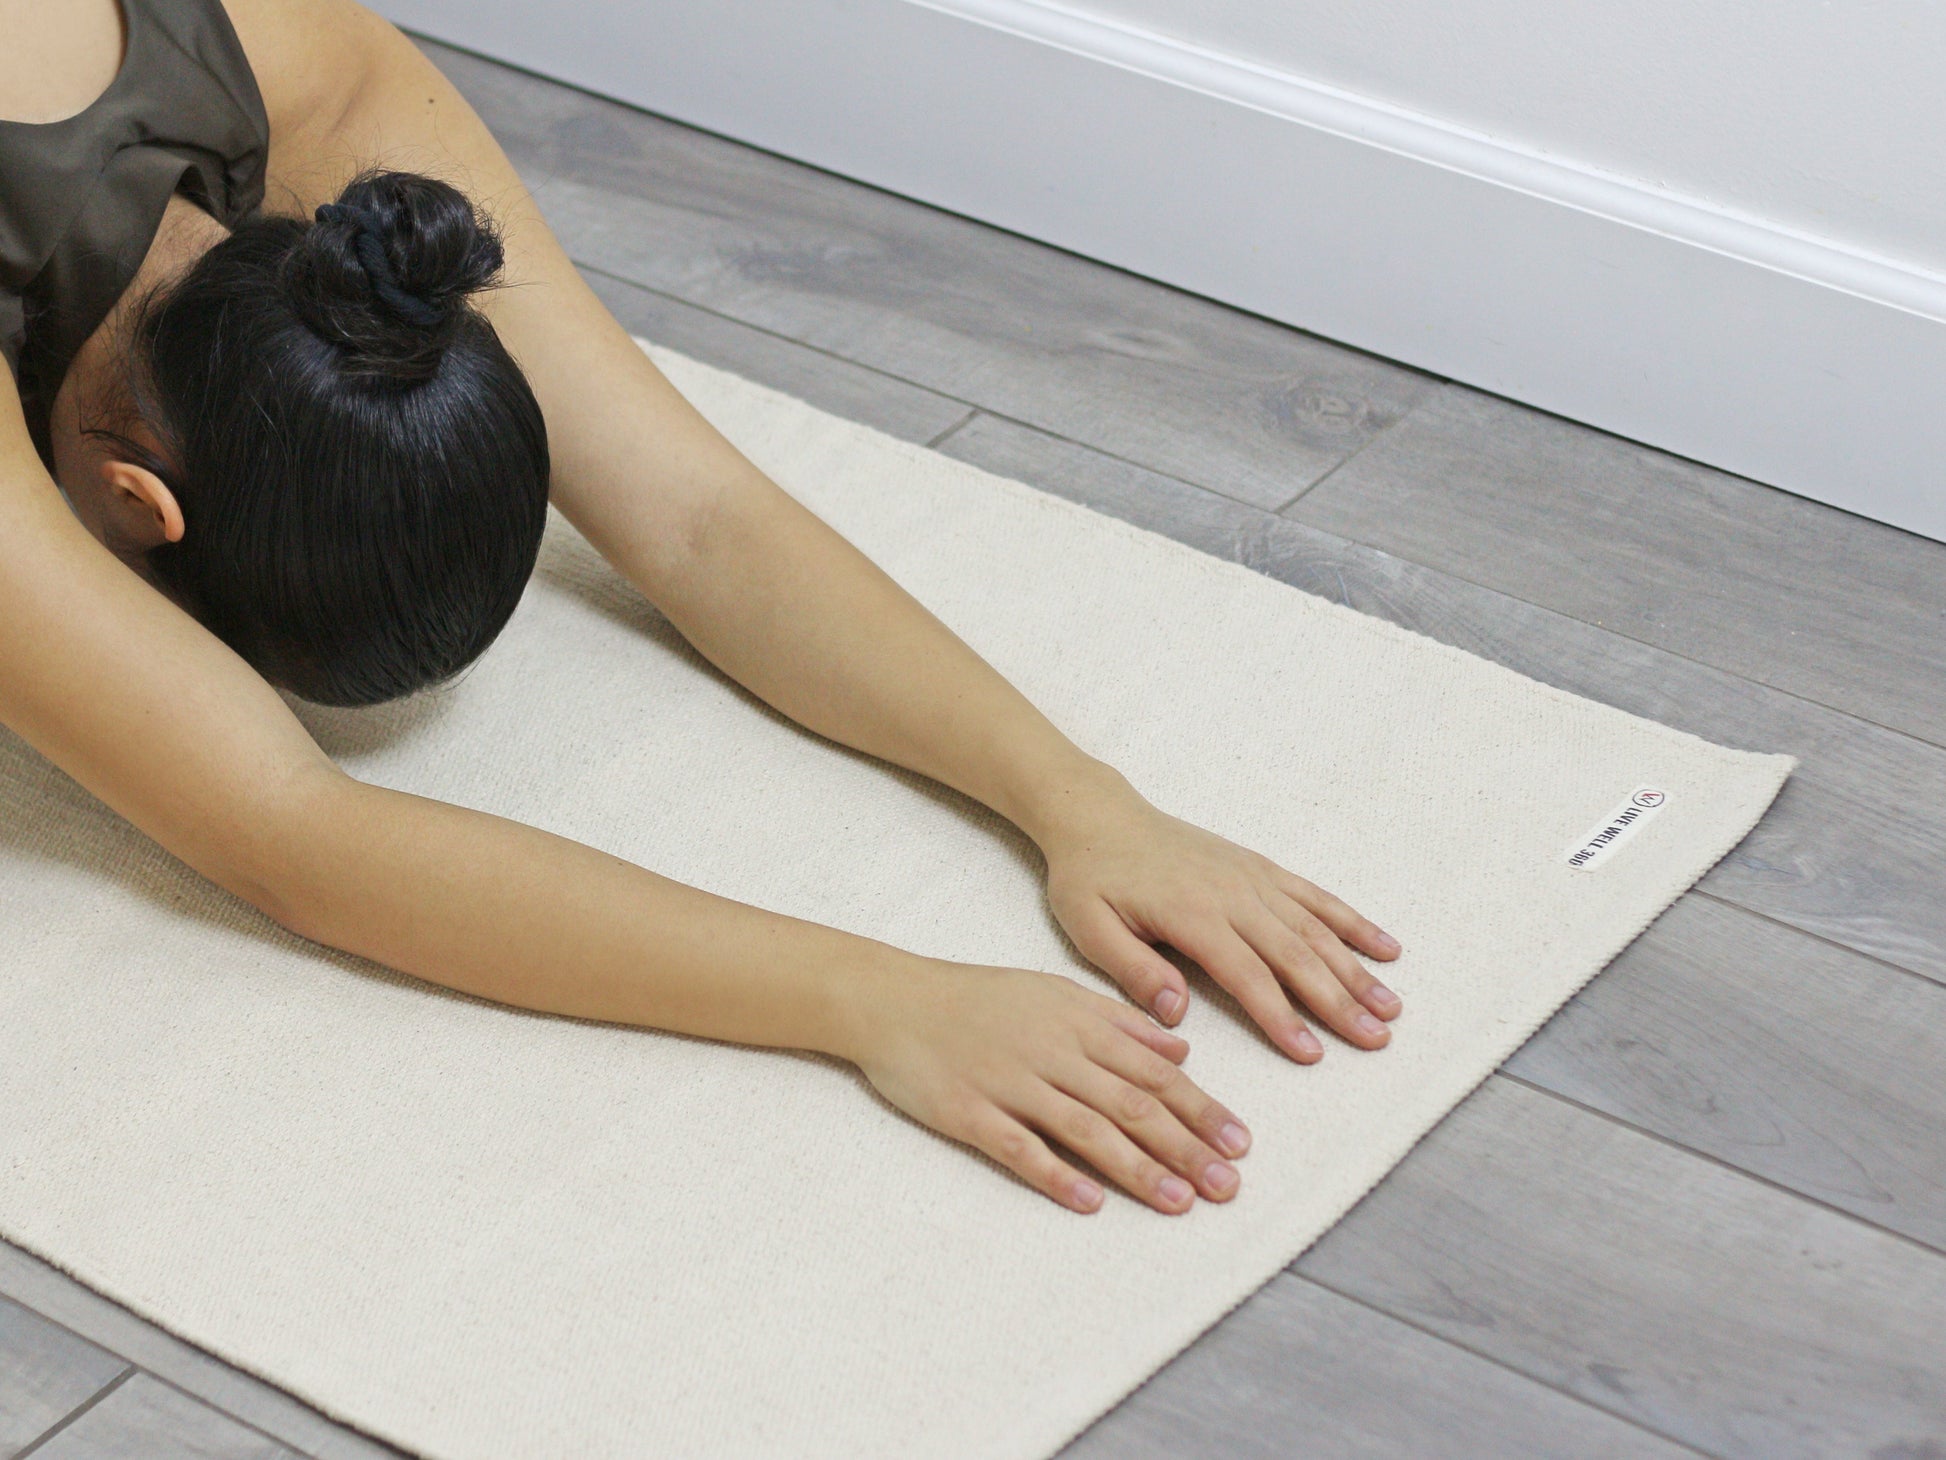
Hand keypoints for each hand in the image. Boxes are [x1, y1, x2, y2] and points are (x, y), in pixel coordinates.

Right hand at [850, 959, 1252, 1212]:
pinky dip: (1056, 1174)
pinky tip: (1090, 1201)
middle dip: (1185, 1147)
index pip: (1153, 1071)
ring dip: (1137, 1168)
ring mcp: (1010, 1084)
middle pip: (1130, 1104)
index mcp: (1077, 1023)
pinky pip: (1019, 1147)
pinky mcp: (969, 1113)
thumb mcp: (1056, 992)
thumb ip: (1120, 1022)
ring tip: (1179, 1202)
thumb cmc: (979, 998)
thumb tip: (1180, 1050)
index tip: (1239, 1142)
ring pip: (1086, 1130)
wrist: (895, 1000)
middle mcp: (1052, 1053)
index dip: (1199, 1108)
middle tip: (1227, 1186)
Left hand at [1034, 767, 1403, 1062]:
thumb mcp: (1089, 928)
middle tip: (1374, 1039)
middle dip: (1337, 1000)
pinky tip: (1385, 947)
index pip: (1246, 974)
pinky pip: (1314, 896)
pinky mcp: (1259, 867)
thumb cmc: (1090, 877)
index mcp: (1191, 914)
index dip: (1280, 1015)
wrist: (1099, 815)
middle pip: (1295, 954)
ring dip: (1355, 968)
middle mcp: (1231, 894)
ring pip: (1314, 928)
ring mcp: (1251, 878)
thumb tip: (1177, 1014)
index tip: (1311, 1052)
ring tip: (1390, 1007)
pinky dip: (1352, 922)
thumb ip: (1133, 970)